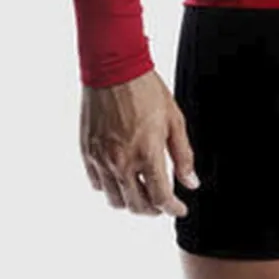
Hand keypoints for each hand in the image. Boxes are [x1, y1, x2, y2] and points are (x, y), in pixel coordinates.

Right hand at [79, 66, 199, 215]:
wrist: (114, 69)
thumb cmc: (145, 89)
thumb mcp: (174, 119)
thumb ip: (183, 155)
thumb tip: (191, 182)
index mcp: (147, 153)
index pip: (161, 198)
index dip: (173, 209)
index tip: (179, 209)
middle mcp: (122, 162)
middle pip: (137, 205)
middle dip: (153, 209)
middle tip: (162, 203)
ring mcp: (102, 159)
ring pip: (116, 200)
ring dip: (131, 201)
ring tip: (141, 191)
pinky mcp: (88, 153)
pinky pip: (97, 184)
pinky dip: (110, 188)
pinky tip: (120, 177)